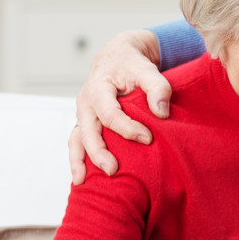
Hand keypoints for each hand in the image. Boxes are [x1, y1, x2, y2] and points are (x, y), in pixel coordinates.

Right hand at [70, 29, 172, 184]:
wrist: (118, 57)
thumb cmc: (133, 64)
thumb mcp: (147, 69)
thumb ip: (158, 87)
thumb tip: (161, 113)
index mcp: (98, 88)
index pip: (110, 113)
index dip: (127, 128)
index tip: (148, 139)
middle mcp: (86, 102)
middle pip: (87, 131)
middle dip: (98, 152)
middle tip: (113, 170)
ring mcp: (84, 114)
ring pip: (77, 139)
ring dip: (79, 161)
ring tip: (83, 182)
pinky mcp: (87, 123)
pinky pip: (79, 142)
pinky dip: (79, 159)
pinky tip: (84, 178)